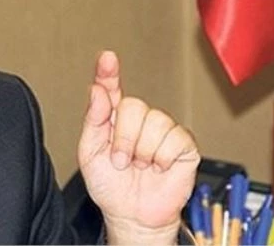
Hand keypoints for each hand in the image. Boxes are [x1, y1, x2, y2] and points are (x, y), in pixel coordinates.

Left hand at [77, 51, 199, 243]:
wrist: (132, 215)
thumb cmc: (110, 185)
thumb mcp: (90, 154)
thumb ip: (93, 120)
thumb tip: (97, 90)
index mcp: (112, 118)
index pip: (111, 88)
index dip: (109, 72)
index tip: (107, 58)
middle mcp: (138, 119)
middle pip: (133, 106)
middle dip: (123, 138)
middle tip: (120, 160)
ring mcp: (162, 130)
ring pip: (155, 121)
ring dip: (142, 151)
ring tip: (139, 166)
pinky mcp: (183, 145)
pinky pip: (174, 138)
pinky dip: (162, 158)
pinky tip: (158, 167)